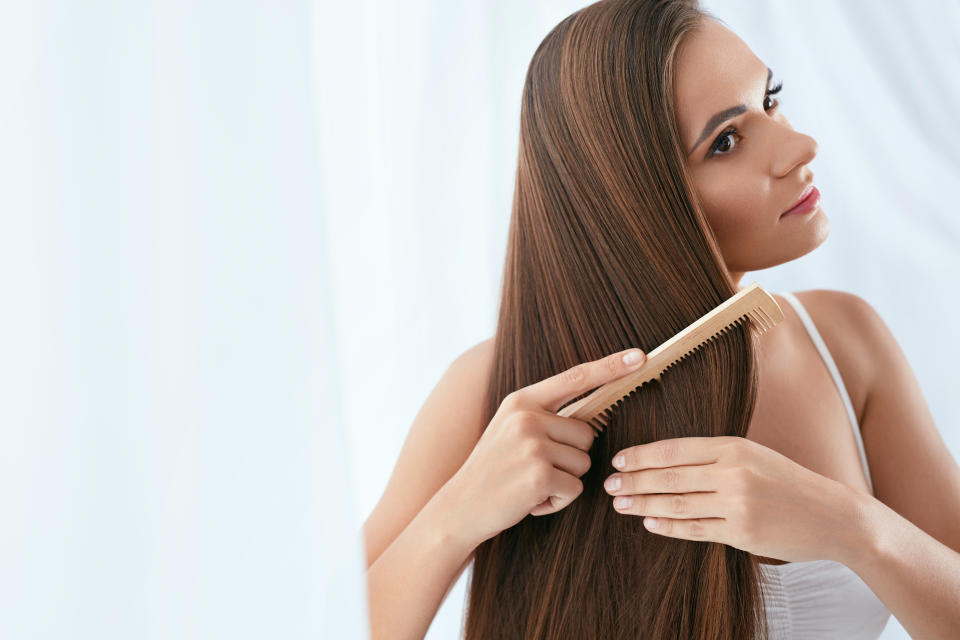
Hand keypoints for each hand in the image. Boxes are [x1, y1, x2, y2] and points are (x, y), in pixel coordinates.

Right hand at [443, 346, 648, 546]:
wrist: (460, 506)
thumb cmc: (493, 469)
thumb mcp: (510, 429)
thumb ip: (543, 416)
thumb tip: (587, 417)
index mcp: (522, 401)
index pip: (576, 378)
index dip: (610, 367)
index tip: (639, 356)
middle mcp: (527, 417)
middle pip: (587, 434)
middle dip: (571, 457)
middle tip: (535, 468)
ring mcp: (533, 444)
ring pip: (584, 463)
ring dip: (564, 481)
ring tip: (531, 484)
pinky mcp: (540, 474)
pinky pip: (575, 488)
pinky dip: (558, 500)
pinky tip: (531, 500)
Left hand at [603, 436, 862, 562]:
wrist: (833, 516)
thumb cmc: (788, 482)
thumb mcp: (753, 455)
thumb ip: (715, 456)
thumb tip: (666, 460)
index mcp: (734, 447)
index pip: (675, 449)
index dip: (643, 455)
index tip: (619, 460)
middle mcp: (733, 473)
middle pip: (670, 477)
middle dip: (634, 481)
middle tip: (609, 485)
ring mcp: (738, 505)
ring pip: (678, 503)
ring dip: (644, 504)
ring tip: (621, 504)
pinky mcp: (742, 533)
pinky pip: (694, 529)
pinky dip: (668, 525)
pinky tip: (649, 521)